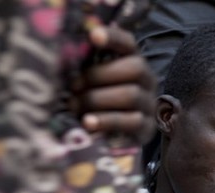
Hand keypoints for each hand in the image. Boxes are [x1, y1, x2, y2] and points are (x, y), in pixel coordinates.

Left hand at [75, 24, 156, 144]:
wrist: (119, 133)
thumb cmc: (99, 101)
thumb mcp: (93, 81)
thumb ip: (85, 66)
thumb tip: (65, 55)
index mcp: (133, 61)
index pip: (128, 43)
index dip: (113, 38)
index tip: (93, 36)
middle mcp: (147, 80)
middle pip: (135, 69)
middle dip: (99, 76)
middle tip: (73, 87)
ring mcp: (149, 104)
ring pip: (132, 95)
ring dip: (98, 99)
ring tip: (75, 105)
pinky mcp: (147, 127)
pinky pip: (132, 122)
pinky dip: (107, 121)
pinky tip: (88, 123)